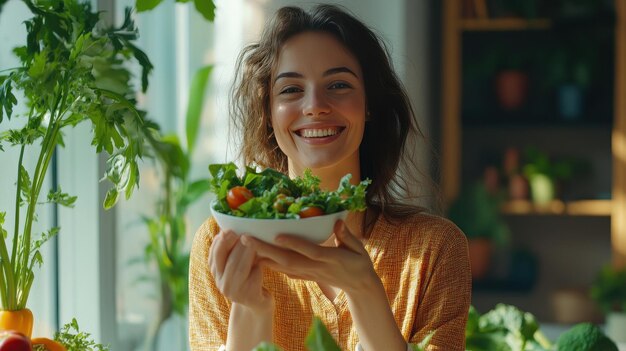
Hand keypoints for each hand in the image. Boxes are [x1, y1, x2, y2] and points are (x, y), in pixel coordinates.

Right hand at [208, 230, 271, 311]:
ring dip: (246, 253)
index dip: (219, 243)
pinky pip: (253, 278)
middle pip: (225, 262)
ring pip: (239, 269)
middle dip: (233, 245)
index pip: (213, 257)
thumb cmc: (249, 277)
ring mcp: (235, 293)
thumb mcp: (238, 263)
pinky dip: (258, 268)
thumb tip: (229, 229)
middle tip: (242, 232)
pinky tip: (262, 261)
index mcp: (217, 274)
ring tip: (253, 241)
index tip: (226, 230)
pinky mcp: (249, 297)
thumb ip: (233, 251)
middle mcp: (222, 284)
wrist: (258, 303)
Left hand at [241, 220, 377, 294]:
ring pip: (281, 266)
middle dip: (265, 249)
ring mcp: (307, 274)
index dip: (293, 243)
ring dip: (261, 256)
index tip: (276, 234)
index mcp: (330, 259)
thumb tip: (337, 221)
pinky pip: (283, 271)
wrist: (358, 286)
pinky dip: (268, 264)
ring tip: (243, 245)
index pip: (309, 251)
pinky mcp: (303, 276)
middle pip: (287, 259)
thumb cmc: (359, 263)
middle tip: (245, 238)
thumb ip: (347, 236)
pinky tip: (254, 257)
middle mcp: (314, 268)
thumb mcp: (359, 249)